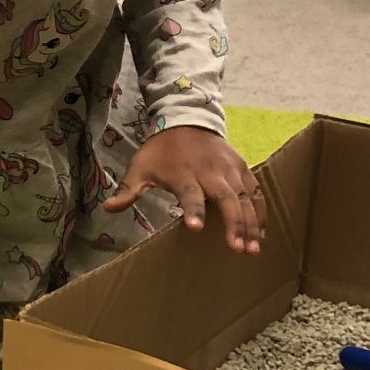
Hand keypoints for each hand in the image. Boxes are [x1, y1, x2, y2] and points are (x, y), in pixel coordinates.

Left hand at [103, 127, 265, 252]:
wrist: (187, 119)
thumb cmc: (161, 150)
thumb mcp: (141, 167)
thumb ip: (128, 190)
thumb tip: (108, 208)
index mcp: (183, 173)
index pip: (190, 193)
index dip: (193, 210)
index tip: (195, 228)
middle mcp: (210, 171)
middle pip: (226, 198)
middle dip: (234, 223)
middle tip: (237, 249)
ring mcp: (230, 169)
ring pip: (245, 197)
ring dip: (251, 223)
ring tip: (253, 249)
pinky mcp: (243, 168)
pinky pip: (256, 192)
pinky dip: (260, 212)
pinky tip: (261, 234)